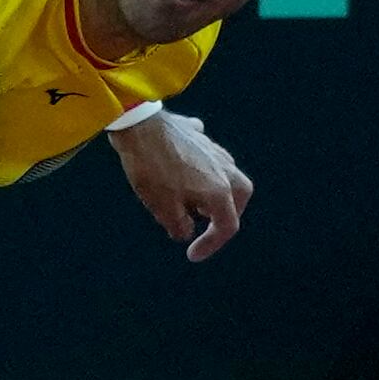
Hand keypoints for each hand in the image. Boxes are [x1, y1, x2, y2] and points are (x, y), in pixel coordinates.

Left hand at [111, 109, 252, 262]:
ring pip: (227, 174)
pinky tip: (187, 171)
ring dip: (216, 192)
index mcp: (218, 190)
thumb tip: (186, 231)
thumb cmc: (152, 170)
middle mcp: (224, 169)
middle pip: (239, 196)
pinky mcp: (197, 136)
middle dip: (227, 215)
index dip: (211, 245)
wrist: (139, 125)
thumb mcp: (163, 209)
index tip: (192, 255)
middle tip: (209, 226)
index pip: (227, 226)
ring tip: (194, 203)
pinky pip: (207, 155)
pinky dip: (202, 168)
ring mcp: (212, 149)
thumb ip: (180, 227)